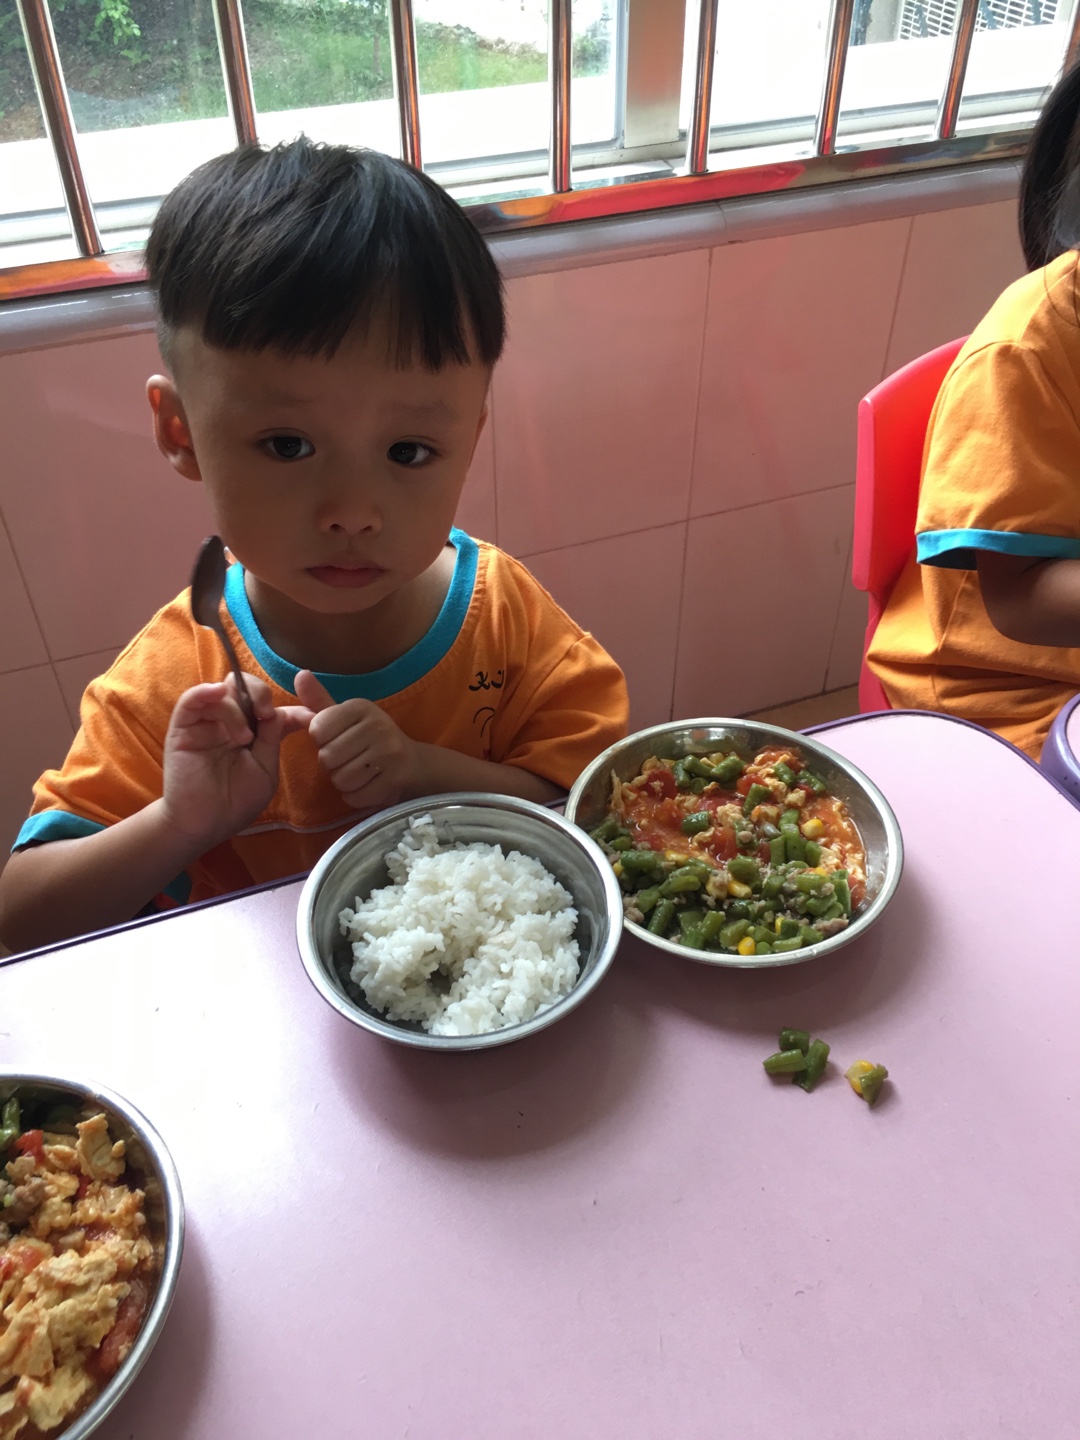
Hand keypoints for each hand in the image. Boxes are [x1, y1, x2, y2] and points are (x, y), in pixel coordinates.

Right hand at [162, 673, 313, 848]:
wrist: (203, 826)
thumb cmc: (235, 802)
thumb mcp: (264, 770)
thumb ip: (271, 739)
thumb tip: (282, 712)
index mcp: (252, 732)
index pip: (272, 709)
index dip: (294, 708)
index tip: (312, 716)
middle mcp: (229, 723)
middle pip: (245, 689)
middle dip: (260, 694)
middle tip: (267, 713)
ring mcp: (206, 723)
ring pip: (222, 692)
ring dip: (237, 708)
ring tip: (243, 738)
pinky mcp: (183, 727)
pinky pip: (192, 699)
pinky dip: (205, 691)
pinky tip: (218, 694)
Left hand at [296, 670, 419, 815]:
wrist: (414, 764)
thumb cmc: (370, 739)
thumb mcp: (346, 717)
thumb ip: (319, 700)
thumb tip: (300, 674)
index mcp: (361, 706)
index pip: (316, 729)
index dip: (322, 741)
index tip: (340, 740)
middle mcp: (377, 725)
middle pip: (326, 757)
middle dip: (333, 765)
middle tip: (351, 760)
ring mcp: (388, 753)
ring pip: (340, 779)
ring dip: (345, 782)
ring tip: (361, 773)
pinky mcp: (394, 779)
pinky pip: (355, 797)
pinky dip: (356, 797)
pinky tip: (369, 786)